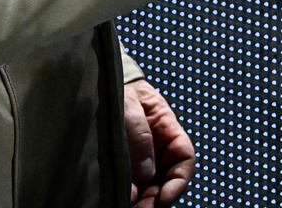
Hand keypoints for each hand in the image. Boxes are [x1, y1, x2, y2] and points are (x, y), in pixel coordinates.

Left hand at [123, 78, 195, 205]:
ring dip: (143, 200)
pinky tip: (119, 198)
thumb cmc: (119, 90)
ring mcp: (140, 160)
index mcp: (168, 130)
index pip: (184, 159)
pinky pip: (131, 186)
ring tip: (129, 206)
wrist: (97, 86)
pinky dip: (128, 195)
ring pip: (149, 187)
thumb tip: (146, 173)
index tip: (164, 197)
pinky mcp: (123, 167)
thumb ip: (139, 135)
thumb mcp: (129, 106)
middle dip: (158, 198)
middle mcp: (158, 149)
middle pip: (167, 181)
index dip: (179, 181)